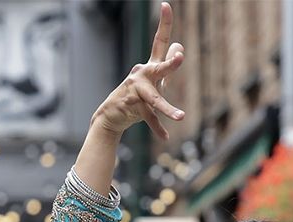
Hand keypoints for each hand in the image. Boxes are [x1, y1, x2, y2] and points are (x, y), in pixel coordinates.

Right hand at [92, 2, 184, 140]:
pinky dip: (158, 129)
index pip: (160, 40)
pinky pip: (150, 120)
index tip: (166, 5)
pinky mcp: (135, 110)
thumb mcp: (153, 79)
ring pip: (155, 100)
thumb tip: (179, 45)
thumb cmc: (136, 96)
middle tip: (179, 56)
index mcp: (150, 66)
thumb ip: (167, 64)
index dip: (165, 22)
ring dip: (167, 108)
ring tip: (181, 117)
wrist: (111, 116)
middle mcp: (143, 76)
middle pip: (159, 68)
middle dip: (170, 64)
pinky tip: (166, 137)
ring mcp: (138, 93)